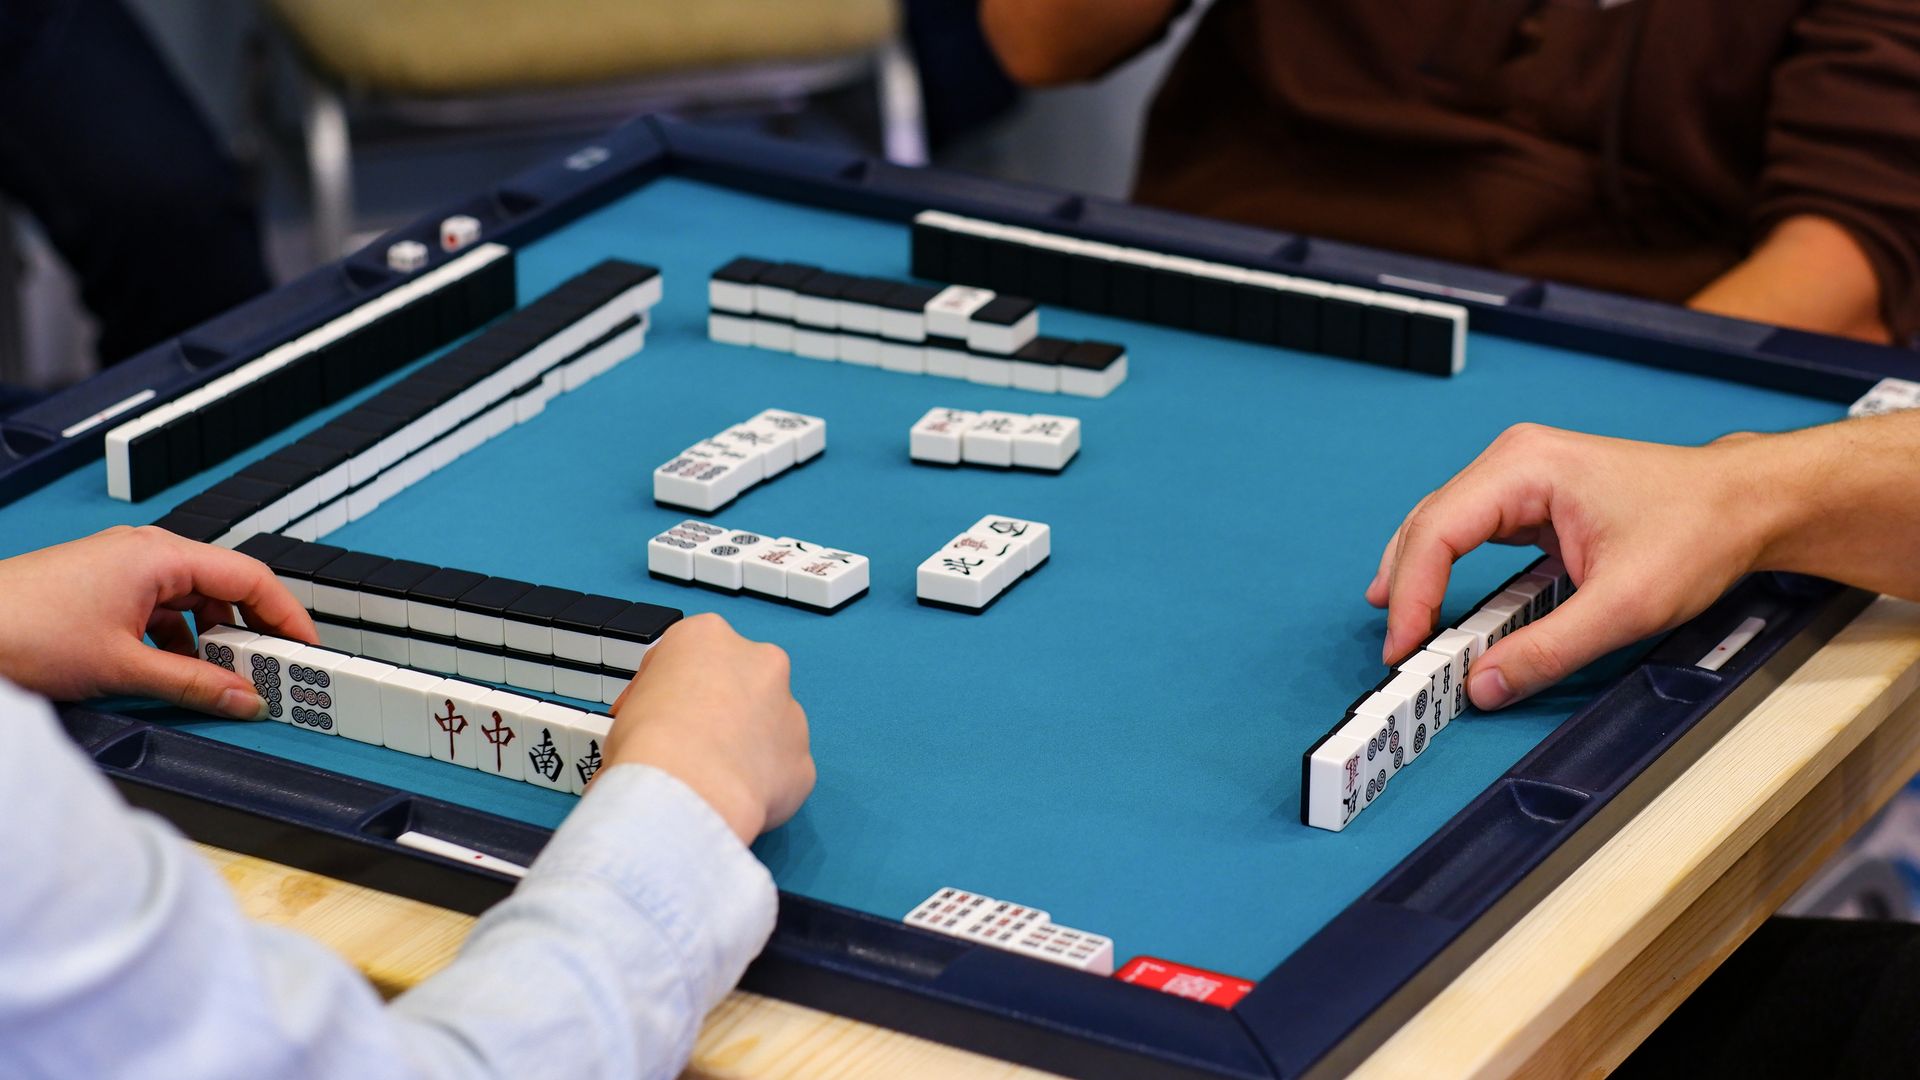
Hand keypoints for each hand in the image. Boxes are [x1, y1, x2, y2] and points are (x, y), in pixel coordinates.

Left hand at [0, 526, 316, 716]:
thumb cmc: (21, 630)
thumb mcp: (123, 667)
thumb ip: (194, 684)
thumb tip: (244, 699)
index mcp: (160, 554)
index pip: (251, 577)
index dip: (287, 616)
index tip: (306, 649)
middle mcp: (147, 552)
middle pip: (226, 587)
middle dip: (252, 631)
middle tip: (272, 671)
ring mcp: (124, 567)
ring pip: (194, 600)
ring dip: (213, 638)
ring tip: (224, 678)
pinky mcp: (105, 587)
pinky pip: (163, 608)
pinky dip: (180, 639)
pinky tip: (178, 670)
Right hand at [605, 613, 813, 843]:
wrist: (687, 791)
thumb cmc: (646, 743)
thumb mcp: (627, 706)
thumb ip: (654, 706)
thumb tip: (656, 735)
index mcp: (707, 636)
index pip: (686, 656)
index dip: (665, 692)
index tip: (651, 718)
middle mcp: (760, 662)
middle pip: (738, 683)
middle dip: (718, 711)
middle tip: (688, 748)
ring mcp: (790, 711)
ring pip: (768, 726)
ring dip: (745, 747)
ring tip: (710, 782)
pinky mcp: (803, 760)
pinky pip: (780, 771)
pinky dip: (761, 786)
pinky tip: (732, 802)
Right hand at [1365, 424, 1787, 709]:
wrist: (1747, 503)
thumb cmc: (1698, 531)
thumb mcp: (1625, 605)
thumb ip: (1548, 649)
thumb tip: (1484, 685)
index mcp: (1525, 467)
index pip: (1437, 532)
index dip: (1412, 595)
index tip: (1405, 648)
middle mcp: (1513, 461)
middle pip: (1428, 525)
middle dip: (1405, 589)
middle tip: (1398, 650)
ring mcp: (1520, 475)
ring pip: (1441, 527)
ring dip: (1419, 578)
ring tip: (1404, 629)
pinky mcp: (1531, 495)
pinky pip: (1469, 532)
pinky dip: (1446, 569)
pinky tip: (1433, 600)